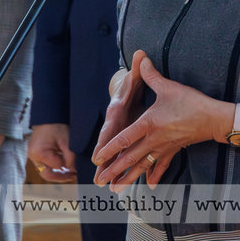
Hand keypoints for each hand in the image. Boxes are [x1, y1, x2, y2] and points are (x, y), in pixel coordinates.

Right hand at [28, 123, 76, 181]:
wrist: (48, 114)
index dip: (68, 169)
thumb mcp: (67, 140)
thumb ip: (70, 157)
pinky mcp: (35, 154)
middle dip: (61, 176)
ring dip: (58, 172)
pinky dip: (54, 166)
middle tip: (73, 175)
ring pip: (45, 171)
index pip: (56, 167)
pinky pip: (44, 165)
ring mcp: (33, 156)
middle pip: (47, 174)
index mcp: (39, 153)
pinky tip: (64, 165)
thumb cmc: (57, 125)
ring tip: (70, 172)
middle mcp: (33, 156)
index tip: (77, 170)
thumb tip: (73, 170)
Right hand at [90, 52, 146, 173]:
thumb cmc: (131, 85)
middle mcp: (115, 125)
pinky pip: (126, 155)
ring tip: (108, 187)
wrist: (127, 91)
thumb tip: (140, 53)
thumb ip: (138, 68)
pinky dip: (127, 167)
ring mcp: (120, 133)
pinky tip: (127, 182)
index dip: (104, 142)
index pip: (108, 129)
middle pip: (109, 146)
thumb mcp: (134, 78)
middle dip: (104, 164)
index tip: (98, 156)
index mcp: (116, 112)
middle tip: (99, 181)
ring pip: (117, 154)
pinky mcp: (128, 139)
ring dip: (113, 170)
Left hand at [92, 51, 228, 191]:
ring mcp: (164, 147)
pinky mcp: (173, 150)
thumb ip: (151, 75)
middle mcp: (154, 139)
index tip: (98, 158)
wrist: (213, 118)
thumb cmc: (191, 102)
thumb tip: (140, 58)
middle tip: (100, 182)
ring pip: (142, 166)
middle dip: (114, 170)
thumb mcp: (169, 87)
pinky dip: (155, 176)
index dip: (110, 148)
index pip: (125, 138)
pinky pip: (161, 166)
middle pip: (130, 157)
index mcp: (149, 123)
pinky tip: (149, 187)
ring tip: (116, 189)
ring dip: (128, 178)